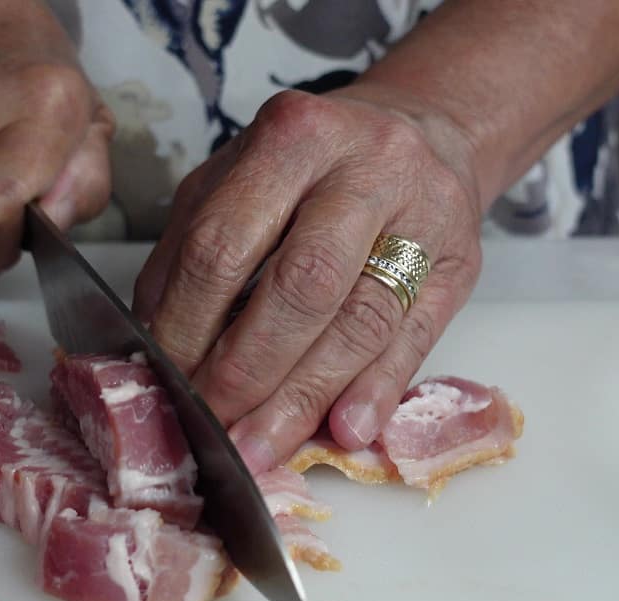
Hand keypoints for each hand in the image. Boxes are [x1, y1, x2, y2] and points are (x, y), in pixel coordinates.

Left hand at [133, 85, 483, 472]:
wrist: (426, 135)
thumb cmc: (316, 167)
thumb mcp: (242, 178)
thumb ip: (196, 250)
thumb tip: (158, 347)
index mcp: (292, 136)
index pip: (225, 245)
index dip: (188, 324)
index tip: (165, 380)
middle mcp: (365, 167)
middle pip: (300, 285)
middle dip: (246, 369)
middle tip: (212, 423)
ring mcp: (424, 214)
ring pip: (360, 320)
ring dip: (303, 397)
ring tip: (259, 447)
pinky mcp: (460, 264)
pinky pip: (415, 339)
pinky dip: (376, 391)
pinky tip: (345, 430)